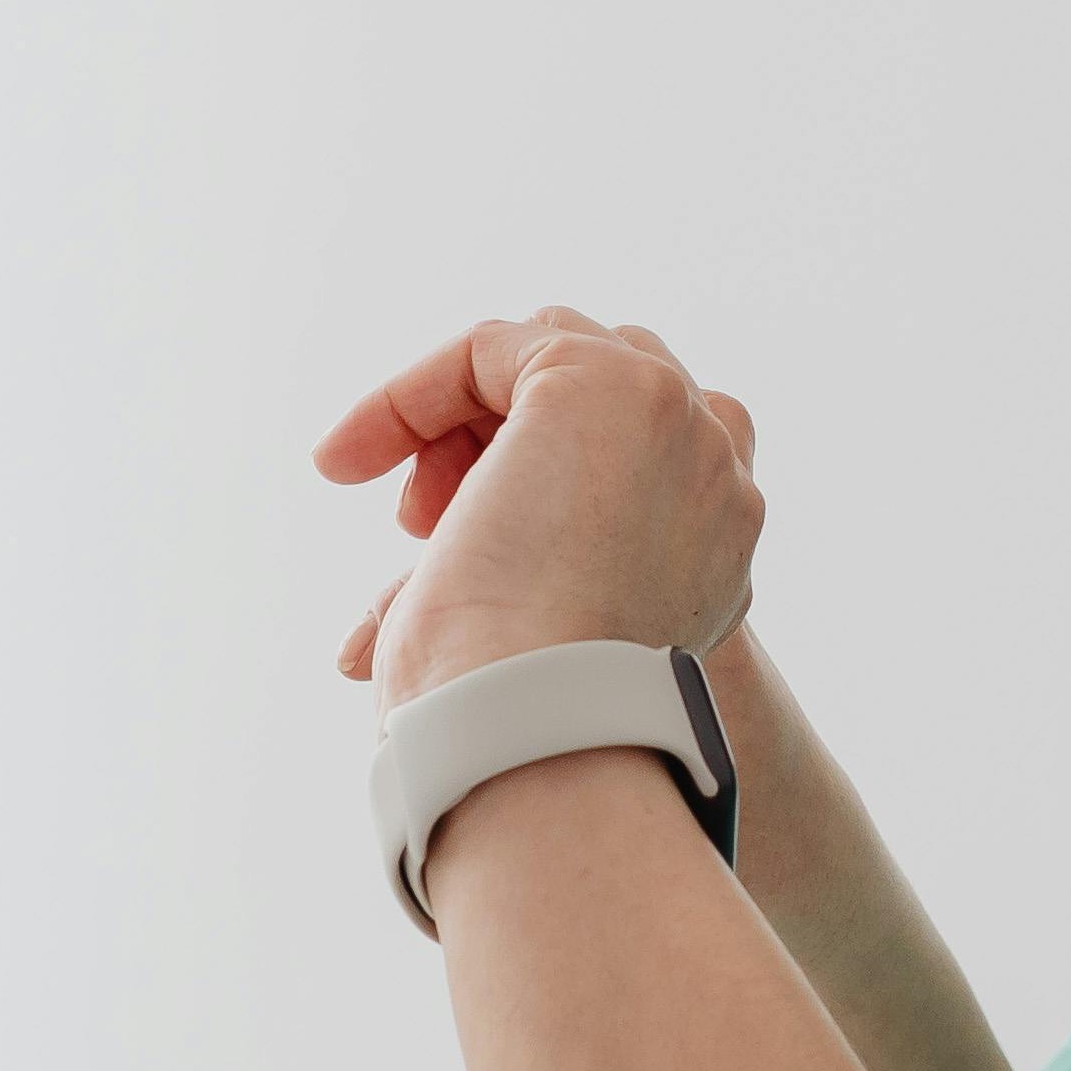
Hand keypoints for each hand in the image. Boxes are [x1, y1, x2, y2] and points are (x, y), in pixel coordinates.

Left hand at [312, 309, 764, 700]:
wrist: (535, 722)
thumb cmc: (518, 714)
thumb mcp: (513, 643)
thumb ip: (479, 600)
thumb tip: (358, 651)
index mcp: (717, 545)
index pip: (629, 457)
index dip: (519, 477)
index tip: (431, 533)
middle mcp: (718, 474)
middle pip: (599, 390)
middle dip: (498, 439)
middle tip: (424, 521)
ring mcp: (674, 417)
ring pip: (553, 350)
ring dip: (463, 416)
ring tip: (413, 511)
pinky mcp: (599, 380)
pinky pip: (489, 348)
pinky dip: (415, 394)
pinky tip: (352, 459)